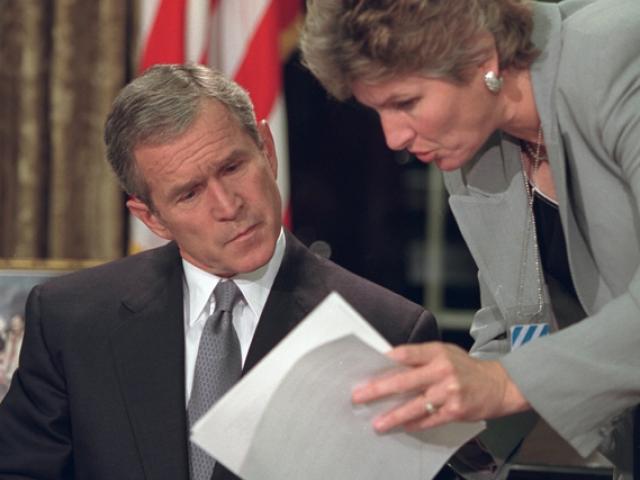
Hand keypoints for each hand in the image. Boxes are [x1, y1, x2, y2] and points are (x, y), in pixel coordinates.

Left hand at [351, 342, 529, 431]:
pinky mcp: (455, 411)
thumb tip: (390, 364)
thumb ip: (421, 357)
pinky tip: (401, 426)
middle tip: (360, 396)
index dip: (387, 359)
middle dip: (379, 390)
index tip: (368, 366)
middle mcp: (442, 371)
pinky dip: (414, 424)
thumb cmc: (467, 368)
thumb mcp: (445, 353)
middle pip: (405, 381)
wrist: (500, 385)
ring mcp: (449, 392)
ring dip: (393, 416)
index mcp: (438, 353)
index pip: (407, 353)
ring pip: (415, 406)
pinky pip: (429, 420)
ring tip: (377, 423)